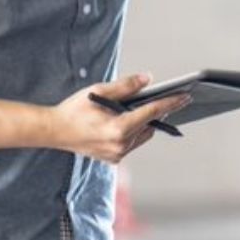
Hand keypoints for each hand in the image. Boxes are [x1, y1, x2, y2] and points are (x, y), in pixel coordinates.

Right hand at [45, 74, 190, 163]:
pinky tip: (128, 122)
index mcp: (118, 128)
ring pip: (142, 136)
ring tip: (145, 109)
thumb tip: (148, 79)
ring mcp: (117, 154)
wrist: (54, 131)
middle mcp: (120, 145)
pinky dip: (132, 132)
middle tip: (167, 100)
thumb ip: (126, 86)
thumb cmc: (74, 109)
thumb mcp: (99, 91)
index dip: (170, 103)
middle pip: (149, 125)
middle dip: (157, 112)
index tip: (185, 97)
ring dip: (144, 123)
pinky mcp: (113, 159)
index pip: (152, 113)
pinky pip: (131, 143)